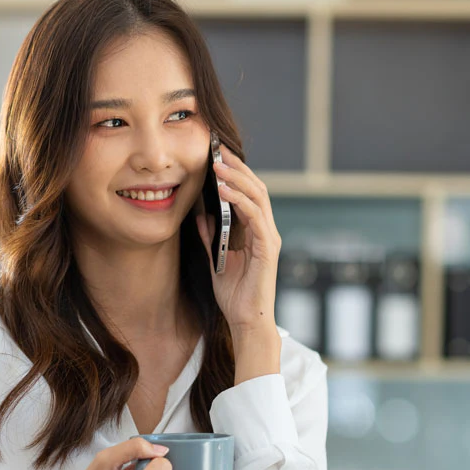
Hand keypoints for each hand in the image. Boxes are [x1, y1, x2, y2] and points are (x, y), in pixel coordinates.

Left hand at [195, 143, 282, 334]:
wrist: (246, 320)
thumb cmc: (235, 294)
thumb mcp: (216, 259)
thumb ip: (210, 236)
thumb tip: (200, 214)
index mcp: (255, 231)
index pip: (248, 193)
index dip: (234, 172)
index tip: (216, 154)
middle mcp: (265, 230)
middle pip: (255, 188)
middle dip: (237, 167)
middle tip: (218, 149)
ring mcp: (268, 237)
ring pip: (257, 197)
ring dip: (237, 178)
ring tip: (218, 164)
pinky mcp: (267, 248)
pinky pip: (255, 217)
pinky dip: (240, 201)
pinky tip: (224, 190)